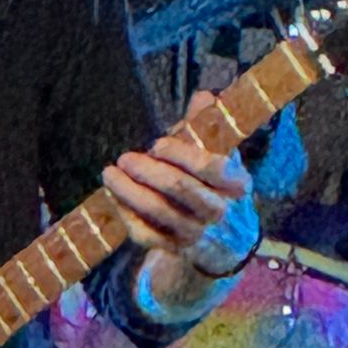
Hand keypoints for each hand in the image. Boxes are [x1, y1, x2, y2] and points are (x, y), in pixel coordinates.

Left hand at [102, 89, 254, 264]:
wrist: (224, 240)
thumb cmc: (215, 186)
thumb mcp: (219, 156)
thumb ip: (208, 128)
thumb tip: (204, 96)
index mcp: (237, 184)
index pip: (213, 167)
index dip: (182, 154)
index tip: (157, 144)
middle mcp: (220, 211)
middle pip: (181, 188)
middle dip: (148, 171)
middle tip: (124, 158)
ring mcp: (197, 234)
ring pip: (159, 212)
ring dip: (129, 191)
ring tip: (109, 174)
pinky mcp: (175, 250)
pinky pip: (146, 234)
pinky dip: (127, 214)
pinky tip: (114, 197)